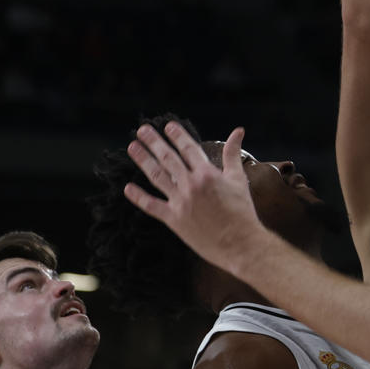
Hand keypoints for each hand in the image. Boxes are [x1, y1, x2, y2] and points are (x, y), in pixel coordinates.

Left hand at [122, 122, 265, 273]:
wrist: (239, 243)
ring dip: (143, 160)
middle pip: (168, 158)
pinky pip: (151, 206)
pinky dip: (138, 197)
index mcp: (207, 174)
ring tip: (133, 148)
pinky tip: (128, 188)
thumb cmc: (241, 212)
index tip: (167, 125)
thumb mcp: (238, 179)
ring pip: (157, 176)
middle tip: (142, 130)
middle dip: (154, 142)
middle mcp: (190, 185)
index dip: (177, 135)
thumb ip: (233, 154)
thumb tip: (238, 131)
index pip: (188, 148)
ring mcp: (180, 202)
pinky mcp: (173, 219)